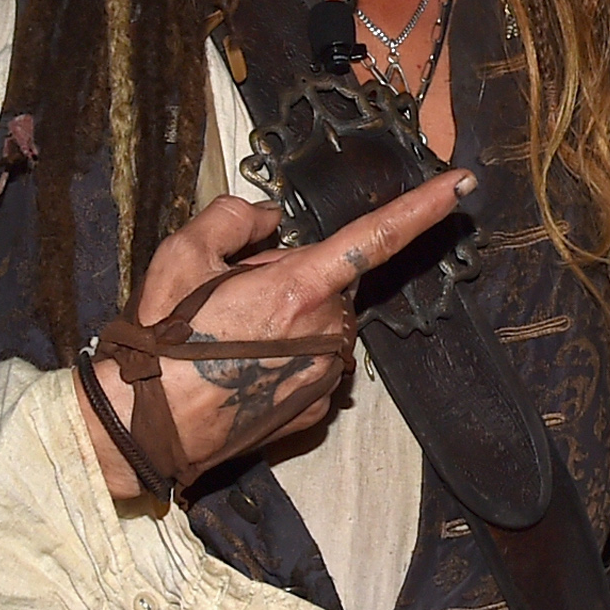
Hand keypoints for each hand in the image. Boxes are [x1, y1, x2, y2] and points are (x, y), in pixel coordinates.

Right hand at [77, 173, 471, 500]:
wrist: (146, 427)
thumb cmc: (162, 341)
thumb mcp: (183, 255)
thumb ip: (233, 218)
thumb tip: (267, 218)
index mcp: (299, 287)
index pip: (376, 236)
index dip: (423, 206)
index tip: (463, 183)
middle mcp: (327, 331)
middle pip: (328, 285)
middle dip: (292, 281)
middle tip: (233, 299)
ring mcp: (327, 375)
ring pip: (322, 326)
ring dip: (290, 323)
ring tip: (231, 340)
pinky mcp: (317, 410)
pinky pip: (315, 366)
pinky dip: (289, 360)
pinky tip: (245, 370)